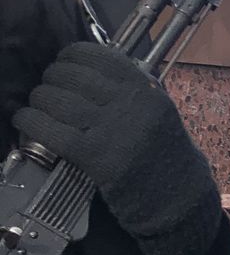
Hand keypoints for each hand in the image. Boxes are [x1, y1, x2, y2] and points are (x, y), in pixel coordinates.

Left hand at [14, 43, 222, 254]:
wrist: (179, 199)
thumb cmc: (165, 155)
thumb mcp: (158, 111)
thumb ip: (129, 89)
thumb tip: (83, 68)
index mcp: (146, 89)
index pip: (98, 56)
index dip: (71, 55)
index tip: (63, 62)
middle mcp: (131, 105)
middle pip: (72, 76)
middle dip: (51, 78)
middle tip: (47, 89)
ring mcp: (114, 131)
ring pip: (57, 101)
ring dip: (38, 99)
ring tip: (35, 105)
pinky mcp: (97, 157)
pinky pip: (52, 131)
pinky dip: (31, 121)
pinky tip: (25, 120)